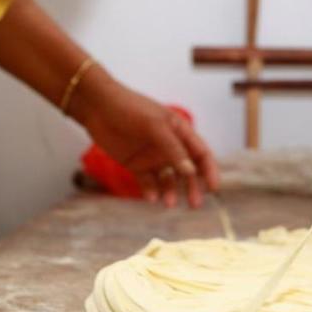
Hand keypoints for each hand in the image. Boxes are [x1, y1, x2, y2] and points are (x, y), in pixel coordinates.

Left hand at [69, 69, 219, 207]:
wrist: (97, 107)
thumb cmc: (130, 108)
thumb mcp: (155, 126)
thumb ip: (173, 149)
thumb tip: (190, 172)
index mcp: (180, 132)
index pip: (201, 154)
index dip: (210, 171)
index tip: (213, 188)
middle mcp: (169, 147)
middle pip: (188, 171)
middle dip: (193, 187)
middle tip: (195, 204)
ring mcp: (152, 157)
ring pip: (169, 180)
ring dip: (172, 192)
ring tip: (169, 203)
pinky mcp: (136, 165)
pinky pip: (148, 182)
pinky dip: (151, 192)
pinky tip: (151, 198)